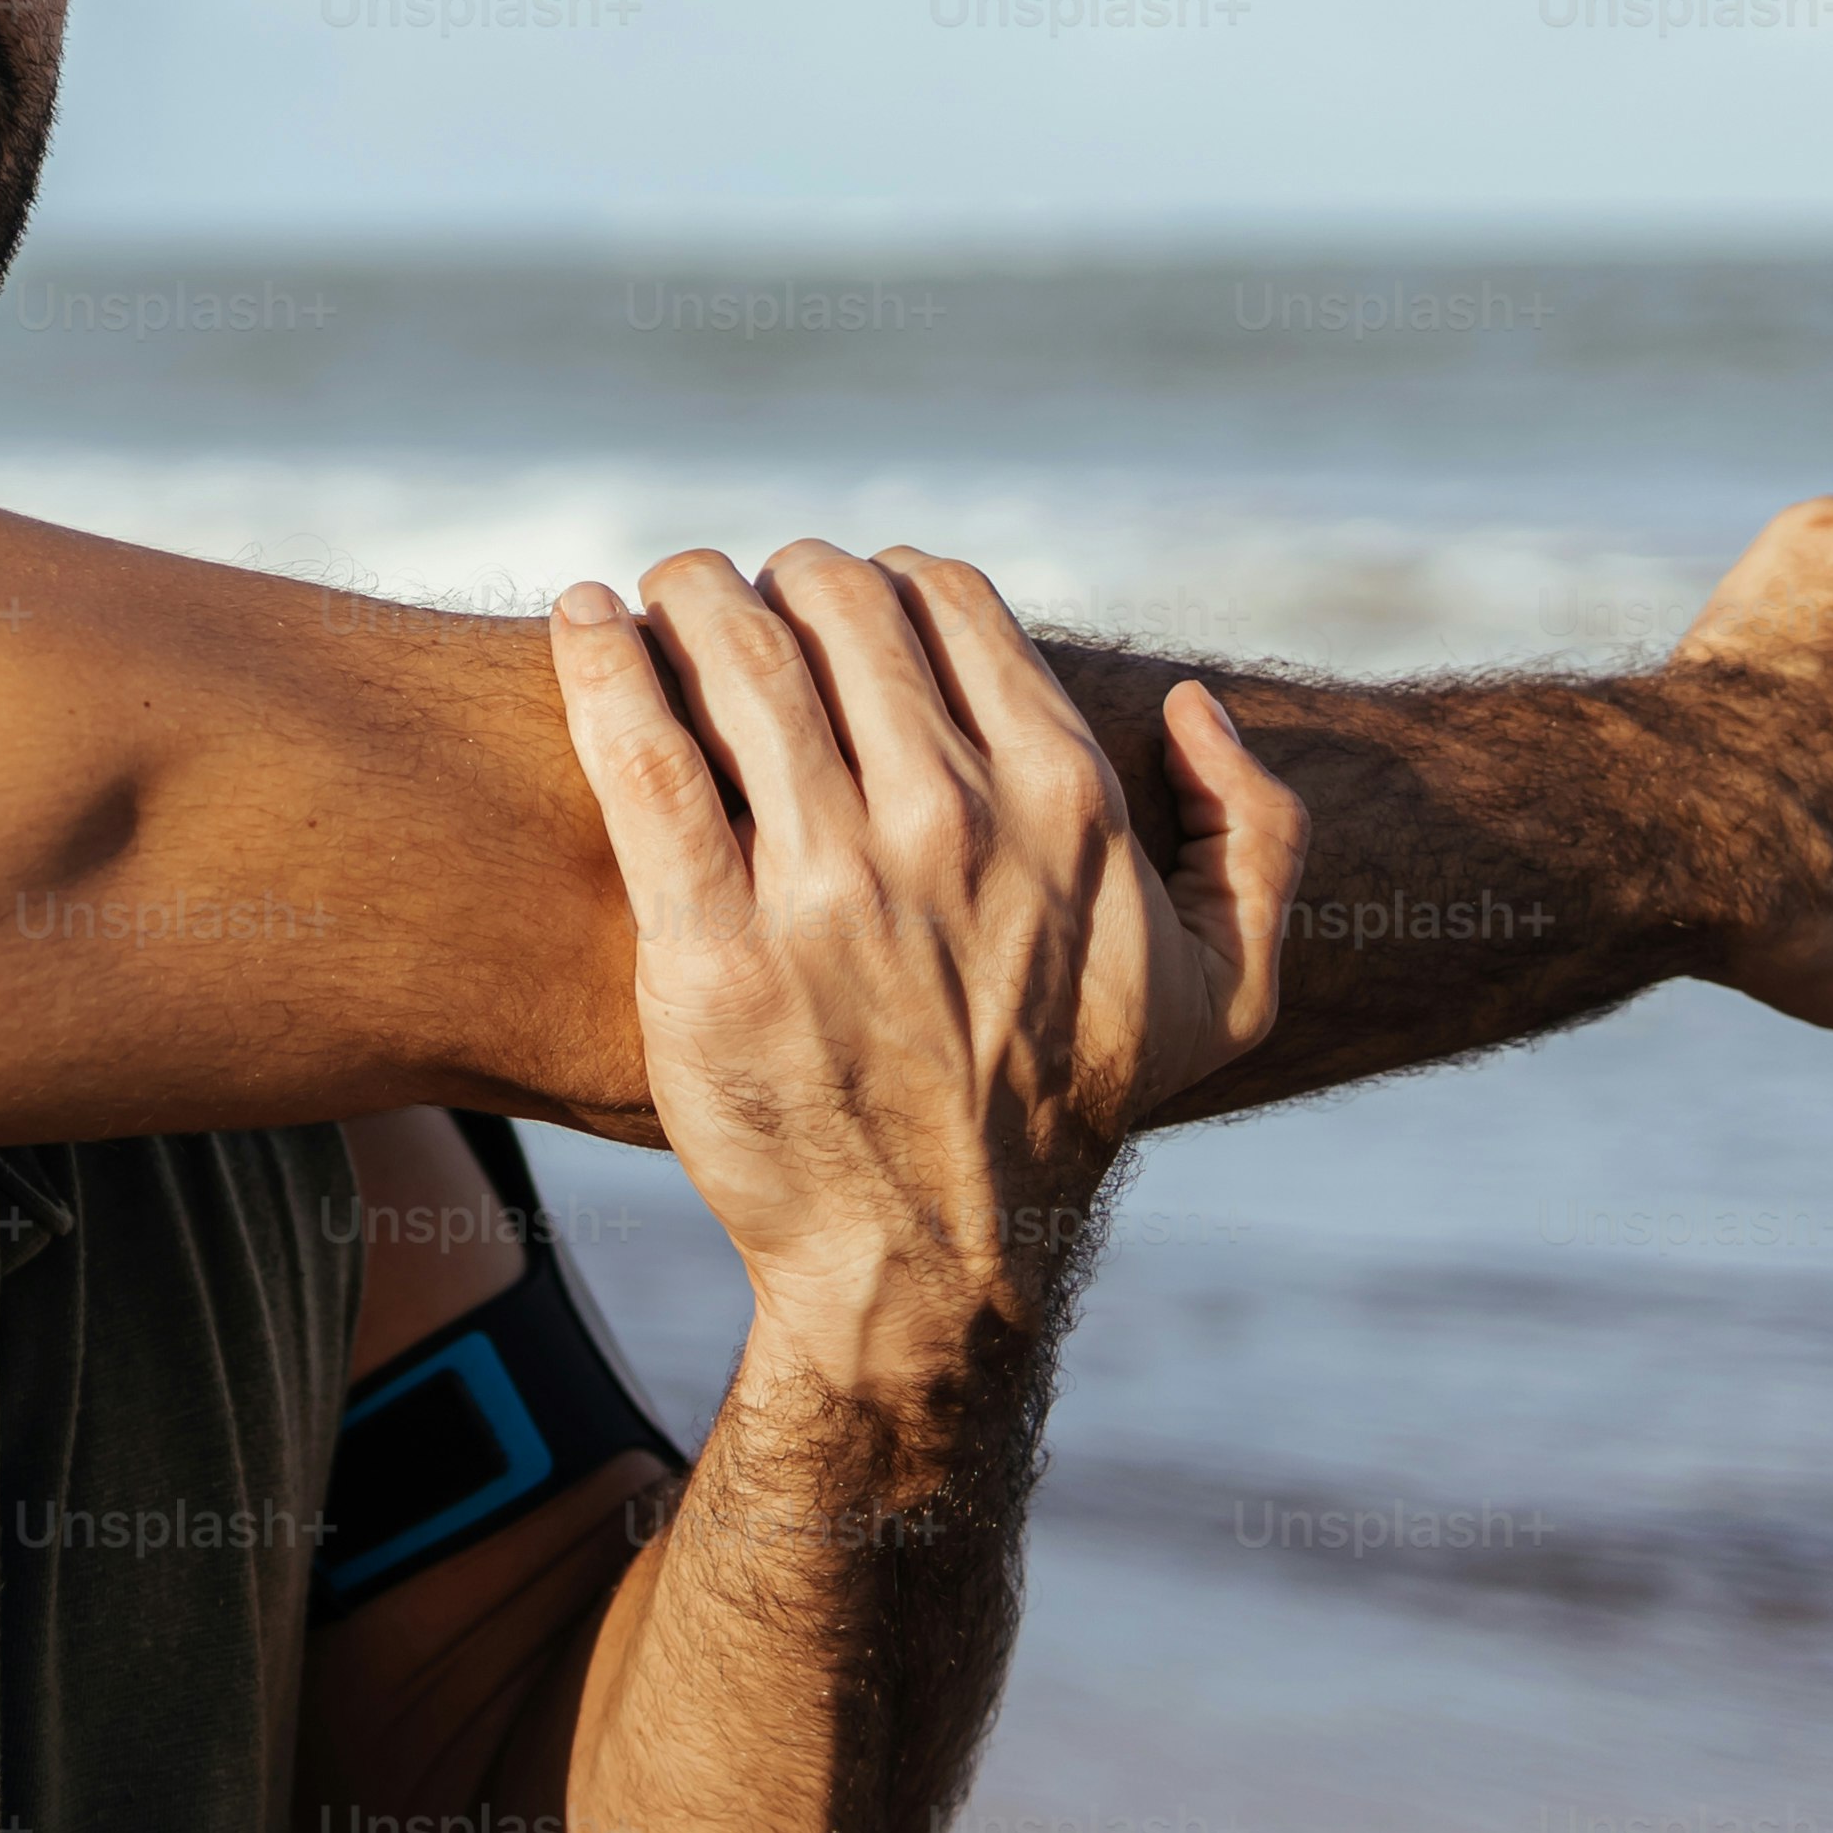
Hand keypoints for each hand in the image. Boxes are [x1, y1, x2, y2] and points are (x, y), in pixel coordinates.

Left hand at [551, 546, 1303, 1350]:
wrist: (936, 1255)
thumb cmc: (1068, 1109)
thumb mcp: (1227, 989)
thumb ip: (1251, 834)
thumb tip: (1197, 704)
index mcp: (1059, 803)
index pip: (945, 600)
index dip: (881, 577)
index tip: (836, 602)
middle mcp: (945, 824)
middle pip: (831, 609)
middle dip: (776, 577)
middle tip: (734, 598)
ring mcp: (823, 882)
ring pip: (734, 657)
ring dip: (687, 594)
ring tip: (656, 597)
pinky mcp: (710, 944)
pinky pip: (640, 758)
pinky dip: (601, 661)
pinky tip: (580, 615)